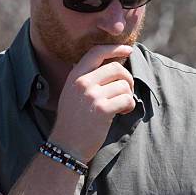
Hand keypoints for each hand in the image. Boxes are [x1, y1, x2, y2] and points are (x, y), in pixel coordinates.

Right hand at [51, 44, 135, 162]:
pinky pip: (127, 99)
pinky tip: (122, 112)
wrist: (66, 145)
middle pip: (116, 68)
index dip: (115, 48)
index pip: (96, 52)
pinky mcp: (103, 110)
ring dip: (128, 95)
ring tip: (121, 106)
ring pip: (124, 85)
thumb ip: (86, 78)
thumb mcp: (72, 94)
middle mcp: (83, 83)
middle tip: (126, 90)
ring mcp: (92, 96)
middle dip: (127, 78)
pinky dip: (129, 106)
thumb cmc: (73, 121)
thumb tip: (112, 64)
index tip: (128, 50)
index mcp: (75, 76)